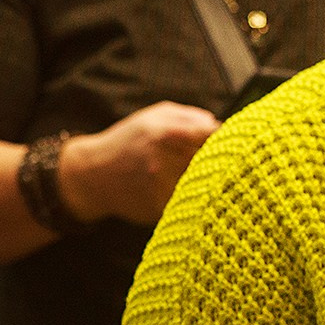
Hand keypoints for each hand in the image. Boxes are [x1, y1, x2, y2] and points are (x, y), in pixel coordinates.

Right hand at [59, 101, 219, 224]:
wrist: (92, 175)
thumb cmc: (127, 142)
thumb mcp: (152, 117)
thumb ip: (189, 116)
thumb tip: (219, 125)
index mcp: (166, 133)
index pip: (214, 135)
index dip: (226, 138)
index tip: (231, 141)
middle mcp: (165, 160)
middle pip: (213, 161)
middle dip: (217, 160)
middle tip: (214, 160)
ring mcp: (161, 187)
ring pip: (203, 185)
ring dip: (203, 181)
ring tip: (184, 176)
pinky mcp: (159, 208)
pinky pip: (187, 202)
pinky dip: (187, 197)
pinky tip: (170, 190)